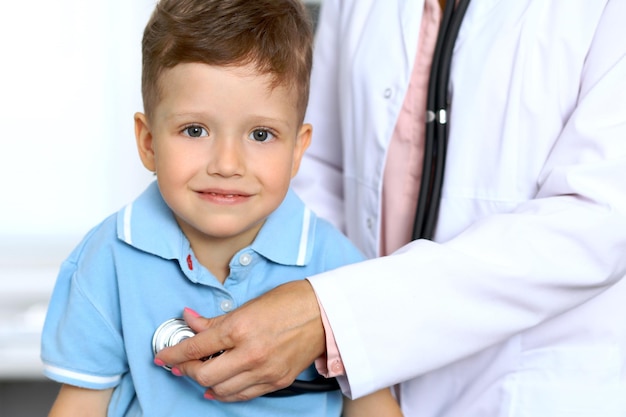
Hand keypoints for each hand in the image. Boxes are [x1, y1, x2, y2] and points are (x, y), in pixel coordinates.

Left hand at [155, 280, 325, 401]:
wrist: (326, 314)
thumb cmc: (291, 301)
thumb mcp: (249, 305)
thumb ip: (217, 320)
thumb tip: (191, 321)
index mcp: (241, 328)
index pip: (196, 347)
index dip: (173, 353)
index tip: (163, 356)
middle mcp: (251, 354)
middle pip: (203, 375)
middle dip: (187, 371)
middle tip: (181, 364)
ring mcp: (264, 371)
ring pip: (221, 390)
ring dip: (205, 383)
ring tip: (200, 373)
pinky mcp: (276, 381)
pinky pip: (243, 396)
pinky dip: (226, 393)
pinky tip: (219, 387)